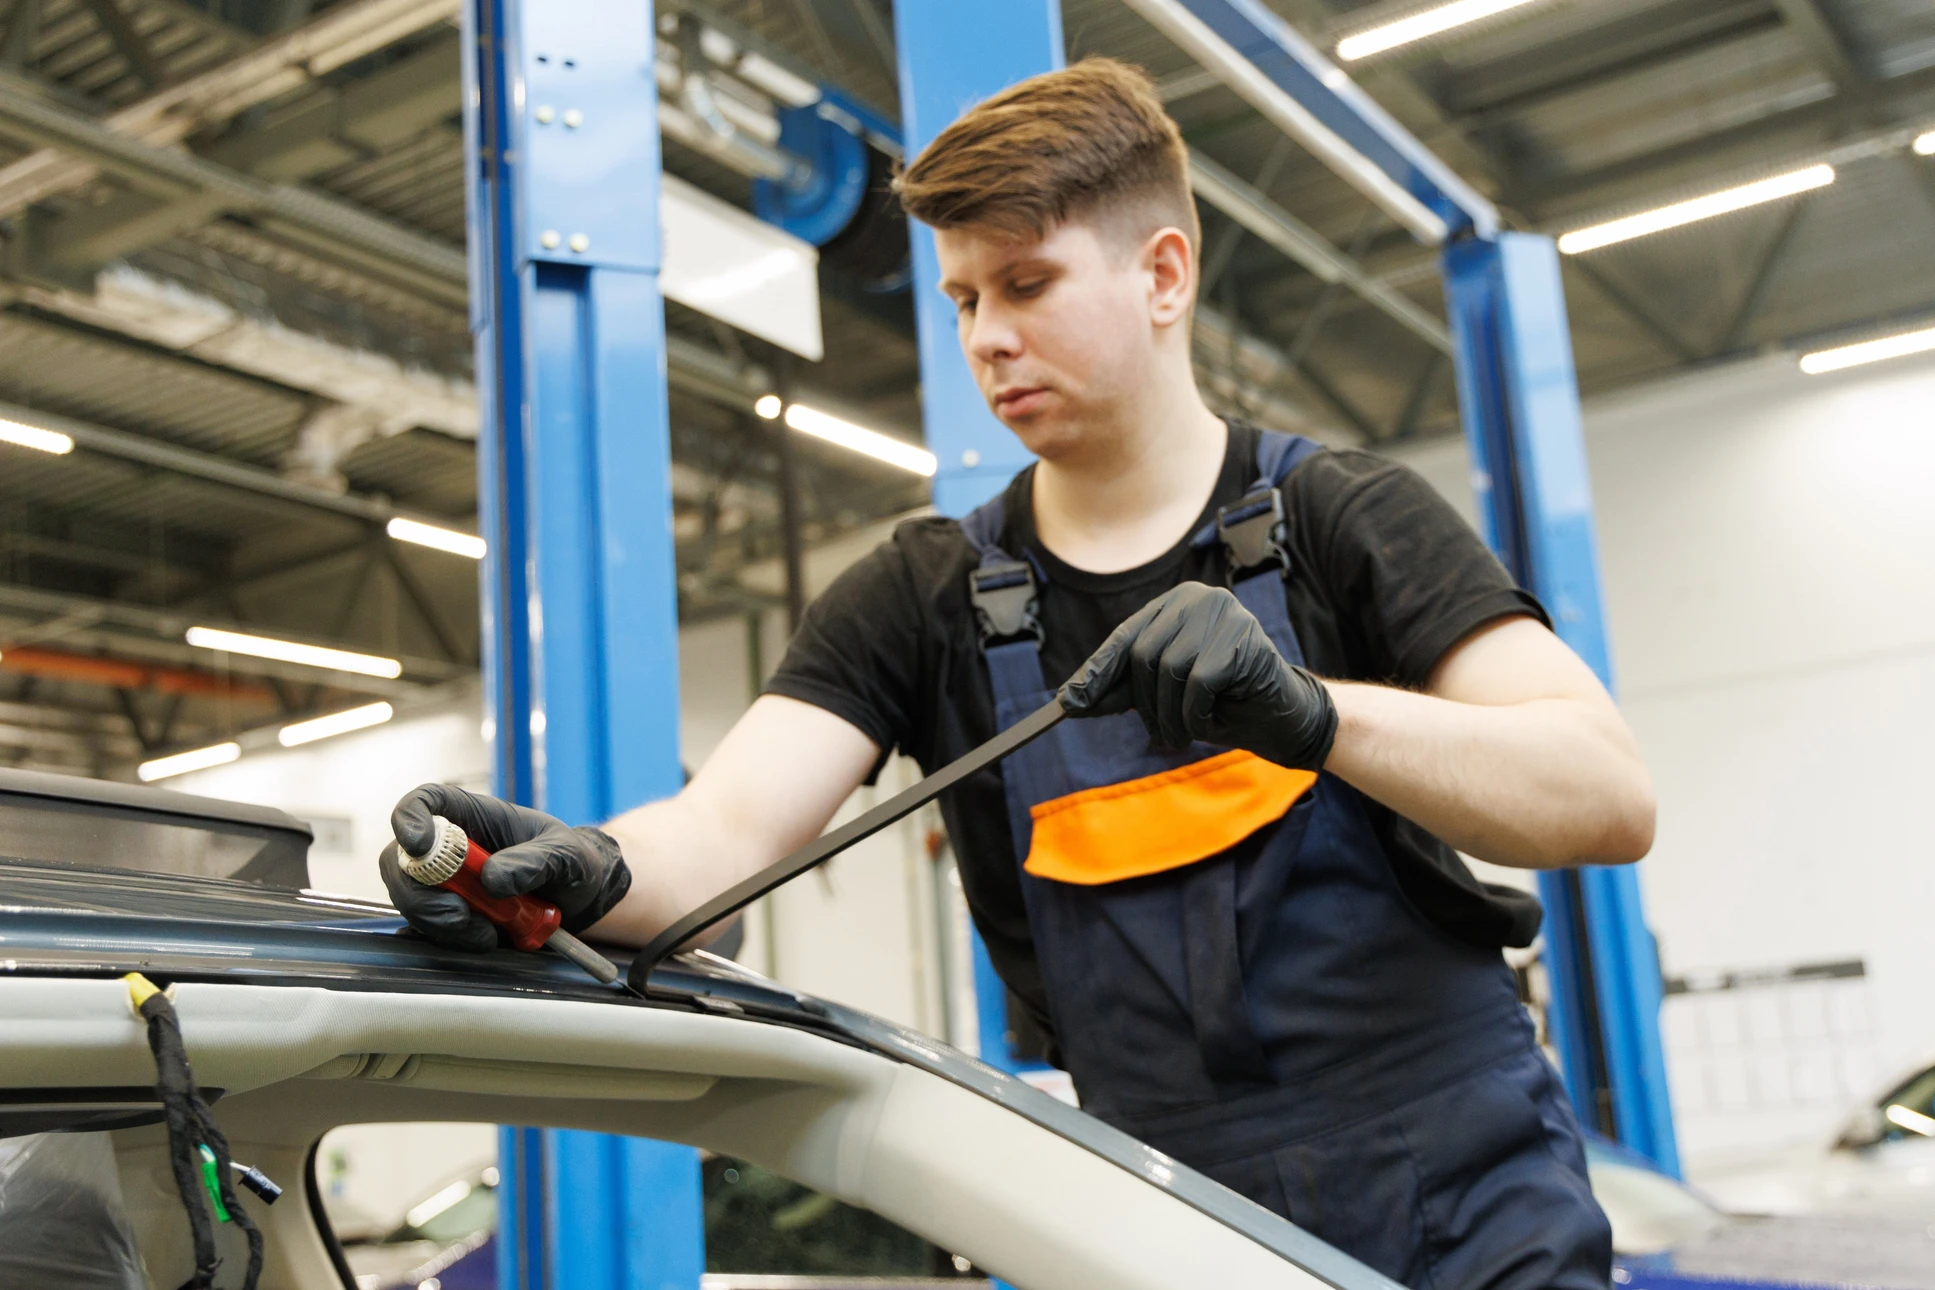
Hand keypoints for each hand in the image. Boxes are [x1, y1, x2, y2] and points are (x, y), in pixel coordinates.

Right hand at [379, 783, 631, 951]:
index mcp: (472, 816)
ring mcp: (444, 883)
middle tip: (459, 915)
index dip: (409, 819)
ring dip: (441, 923)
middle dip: (420, 893)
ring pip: (411, 900)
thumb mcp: (566, 855)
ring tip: (489, 933)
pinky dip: (452, 939)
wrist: (578, 900)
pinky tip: (487, 939)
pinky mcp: (447, 914)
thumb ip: (535, 861)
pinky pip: (428, 928)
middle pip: (400, 861)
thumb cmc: (571, 861)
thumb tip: (493, 880)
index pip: (424, 802)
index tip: (419, 845)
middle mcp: (448, 847)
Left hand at [1058, 582, 1337, 770]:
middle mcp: (1197, 597)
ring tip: (1184, 734)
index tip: (1068, 704)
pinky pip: (1197, 682)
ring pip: (1168, 669)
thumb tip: (1069, 699)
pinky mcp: (1242, 637)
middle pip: (1143, 653)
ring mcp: (1222, 612)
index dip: (1098, 673)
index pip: (1124, 637)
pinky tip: (1209, 722)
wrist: (1281, 719)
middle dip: (1144, 705)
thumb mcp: (1163, 696)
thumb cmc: (1221, 705)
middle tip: (1159, 737)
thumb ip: (1121, 691)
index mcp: (1175, 603)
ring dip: (1170, 715)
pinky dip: (1195, 714)